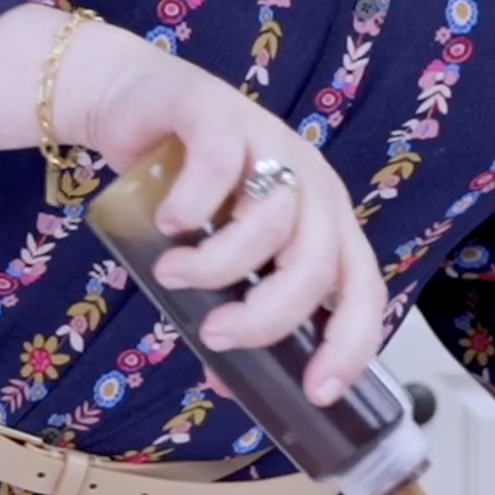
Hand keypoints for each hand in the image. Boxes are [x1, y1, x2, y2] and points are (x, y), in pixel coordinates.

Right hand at [59, 24, 385, 405]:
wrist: (133, 104)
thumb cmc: (182, 188)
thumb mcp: (213, 257)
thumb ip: (227, 307)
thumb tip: (228, 383)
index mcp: (322, 222)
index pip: (361, 290)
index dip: (350, 344)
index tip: (316, 390)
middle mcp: (310, 183)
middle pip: (318, 263)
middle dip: (267, 315)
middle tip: (215, 334)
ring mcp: (270, 143)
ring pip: (271, 219)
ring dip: (216, 265)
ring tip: (172, 276)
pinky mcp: (220, 114)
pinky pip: (221, 165)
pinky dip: (194, 205)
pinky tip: (169, 225)